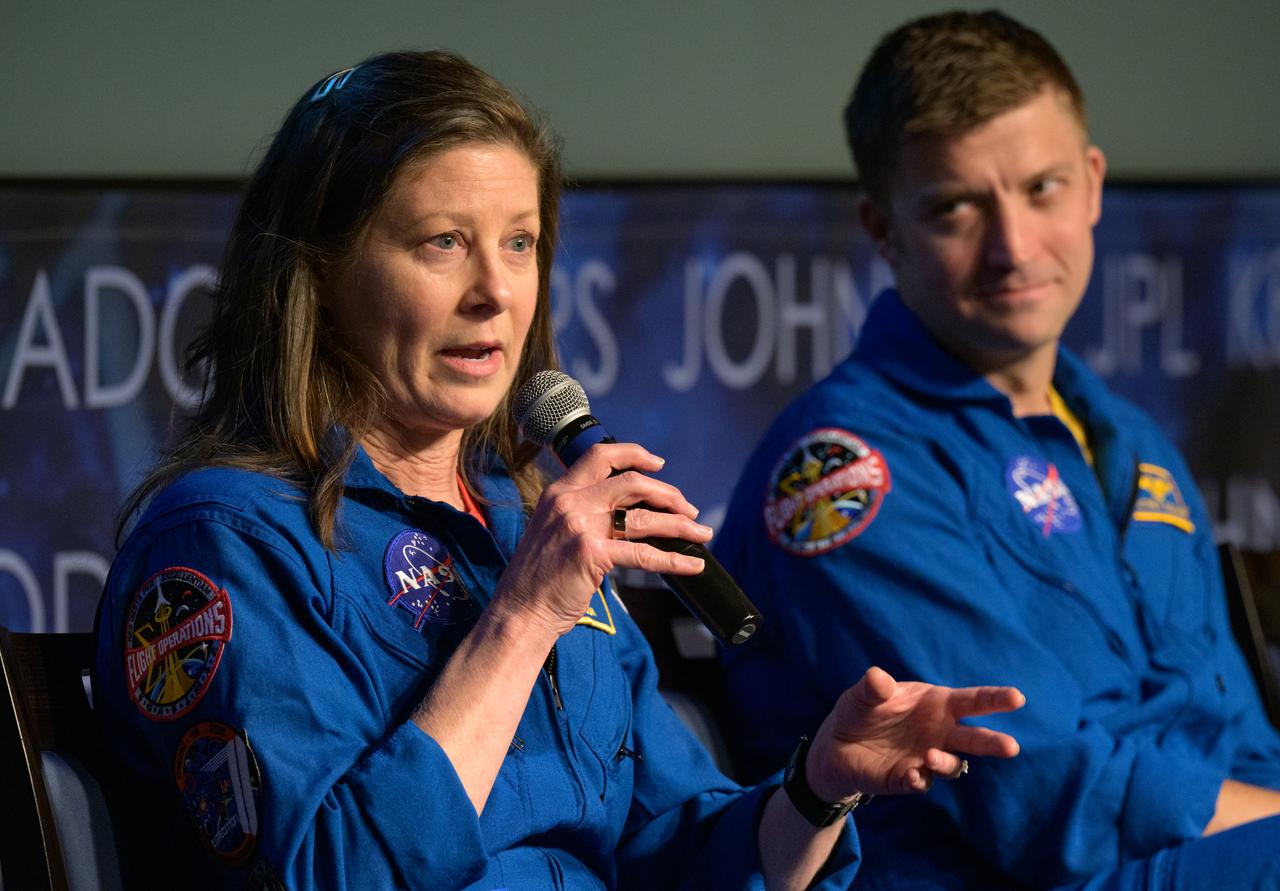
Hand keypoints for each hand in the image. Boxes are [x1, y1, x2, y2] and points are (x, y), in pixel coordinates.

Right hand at [490, 443, 711, 636]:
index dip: (635, 455)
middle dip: (669, 494)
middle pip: (633, 483)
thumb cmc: (539, 579)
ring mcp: (580, 527)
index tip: (658, 464)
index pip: (600, 456)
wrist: (520, 612)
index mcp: (559, 492)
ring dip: (681, 525)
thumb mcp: (553, 531)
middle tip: (689, 510)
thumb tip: (626, 513)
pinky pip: (645, 555)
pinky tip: (692, 565)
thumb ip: (581, 514)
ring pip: (645, 518)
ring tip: (702, 534)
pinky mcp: (593, 555)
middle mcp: (569, 503)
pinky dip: (674, 561)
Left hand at [806, 667, 1023, 801]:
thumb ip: (873, 687)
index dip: (994, 699)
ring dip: (946, 761)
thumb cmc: (859, 711)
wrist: (835, 746)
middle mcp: (939, 732)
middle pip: (974, 737)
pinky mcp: (909, 778)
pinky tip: (912, 774)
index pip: (971, 701)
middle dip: (993, 742)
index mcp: (935, 703)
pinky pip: (922, 782)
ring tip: (930, 756)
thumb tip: (877, 678)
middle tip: (1011, 747)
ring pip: (952, 764)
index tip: (1017, 698)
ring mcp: (927, 757)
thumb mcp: (862, 695)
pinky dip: (919, 779)